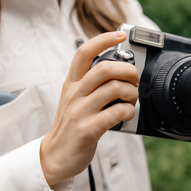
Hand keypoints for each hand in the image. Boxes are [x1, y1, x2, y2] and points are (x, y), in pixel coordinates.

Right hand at [40, 32, 139, 186]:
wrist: (55, 156)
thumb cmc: (71, 126)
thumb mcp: (74, 99)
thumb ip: (91, 84)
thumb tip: (119, 69)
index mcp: (71, 83)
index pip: (83, 52)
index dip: (103, 39)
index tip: (120, 35)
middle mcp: (74, 94)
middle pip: (104, 69)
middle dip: (127, 70)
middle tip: (134, 79)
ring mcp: (80, 111)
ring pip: (114, 89)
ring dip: (131, 93)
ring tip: (132, 99)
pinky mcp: (88, 129)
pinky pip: (116, 113)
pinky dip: (128, 111)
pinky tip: (127, 114)